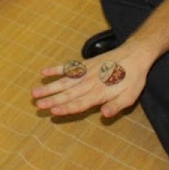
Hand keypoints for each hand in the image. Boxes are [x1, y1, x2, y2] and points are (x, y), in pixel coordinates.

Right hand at [31, 45, 149, 117]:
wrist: (134, 54)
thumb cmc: (132, 78)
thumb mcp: (130, 96)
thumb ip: (116, 106)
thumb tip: (104, 115)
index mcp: (100, 92)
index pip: (80, 103)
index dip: (66, 108)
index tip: (52, 111)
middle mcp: (89, 82)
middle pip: (68, 93)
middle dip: (52, 100)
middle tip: (37, 105)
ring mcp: (85, 72)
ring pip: (64, 81)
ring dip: (49, 87)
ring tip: (34, 92)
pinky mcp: (85, 64)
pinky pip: (68, 67)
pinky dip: (56, 69)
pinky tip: (44, 72)